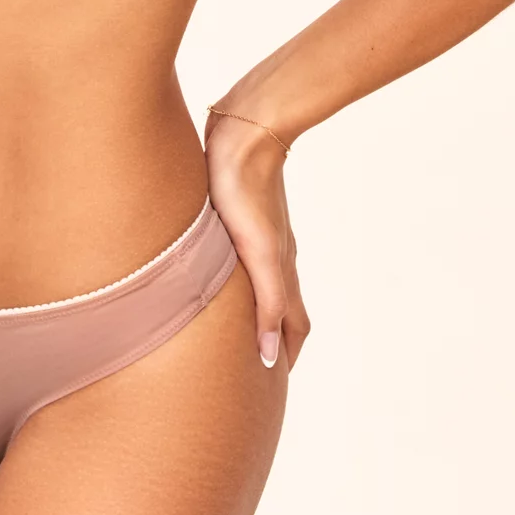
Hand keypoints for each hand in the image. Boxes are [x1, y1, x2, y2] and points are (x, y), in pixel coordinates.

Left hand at [203, 111, 310, 370]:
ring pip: (265, 280)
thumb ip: (267, 301)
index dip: (285, 355)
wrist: (244, 129)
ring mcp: (260, 231)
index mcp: (280, 268)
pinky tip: (222, 270)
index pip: (292, 325)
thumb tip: (270, 357)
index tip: (271, 385)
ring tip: (237, 326)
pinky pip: (247, 255)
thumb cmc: (243, 188)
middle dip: (274, 338)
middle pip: (282, 307)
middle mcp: (275, 253)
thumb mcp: (256, 252)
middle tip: (254, 365)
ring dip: (258, 307)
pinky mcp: (242, 210)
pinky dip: (242, 277)